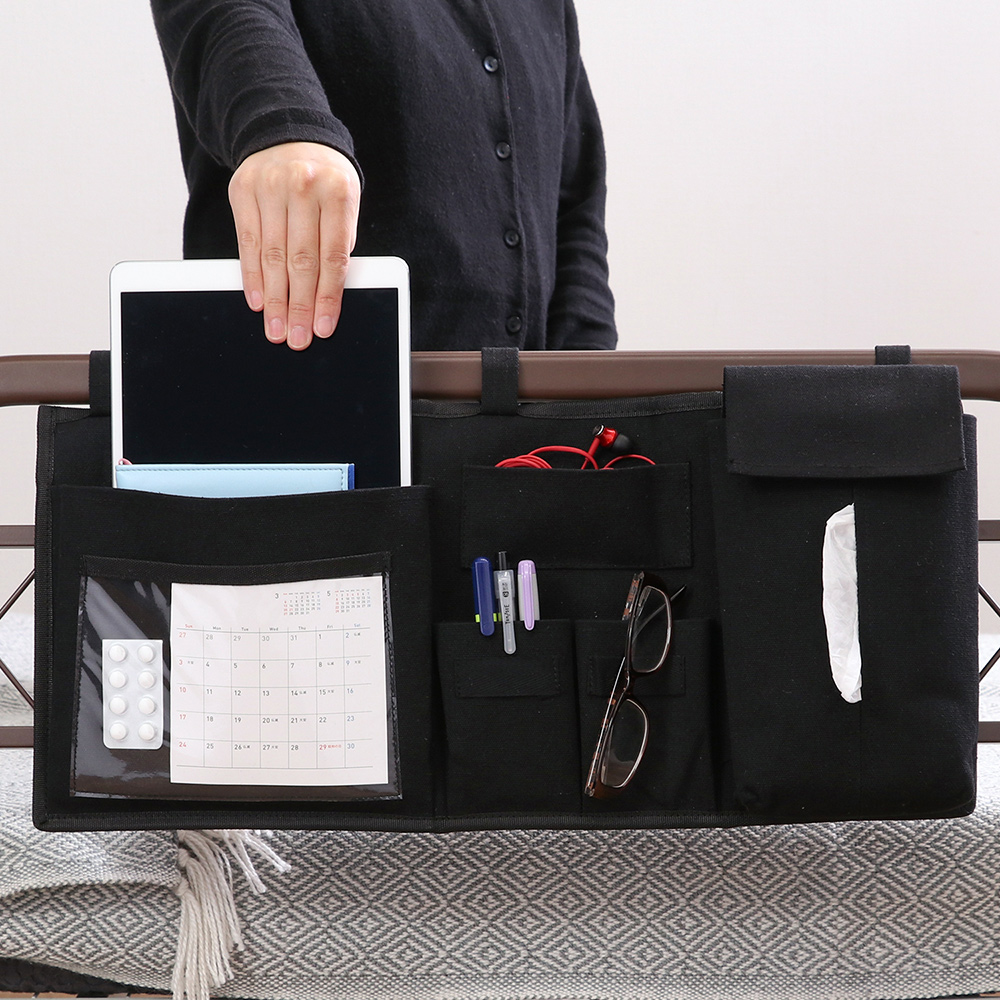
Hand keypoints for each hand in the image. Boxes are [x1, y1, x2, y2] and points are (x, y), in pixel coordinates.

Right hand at [228, 142, 361, 349]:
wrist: (289, 135)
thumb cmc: (325, 181)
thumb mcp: (345, 202)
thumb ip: (339, 241)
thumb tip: (328, 295)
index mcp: (338, 191)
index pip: (333, 256)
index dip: (328, 297)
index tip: (323, 327)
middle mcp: (303, 186)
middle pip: (301, 260)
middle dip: (300, 306)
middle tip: (297, 338)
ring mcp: (270, 186)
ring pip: (272, 256)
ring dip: (274, 299)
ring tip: (276, 328)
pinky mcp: (243, 190)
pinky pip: (246, 242)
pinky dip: (252, 276)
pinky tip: (257, 300)